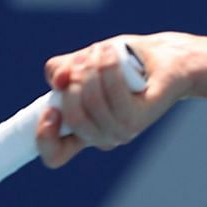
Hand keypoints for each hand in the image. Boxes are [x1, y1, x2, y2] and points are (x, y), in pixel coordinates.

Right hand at [35, 34, 180, 168]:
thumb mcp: (79, 62)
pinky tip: (111, 54)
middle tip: (82, 59)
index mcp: (81, 130)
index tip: (50, 110)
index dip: (44, 138)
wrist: (162, 57)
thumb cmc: (119, 62)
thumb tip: (59, 80)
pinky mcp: (140, 119)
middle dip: (73, 81)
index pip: (55, 155)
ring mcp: (122, 131)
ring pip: (92, 103)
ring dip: (91, 68)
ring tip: (101, 50)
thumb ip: (58, 71)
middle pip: (73, 118)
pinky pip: (115, 94)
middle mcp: (101, 136)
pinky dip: (109, 69)